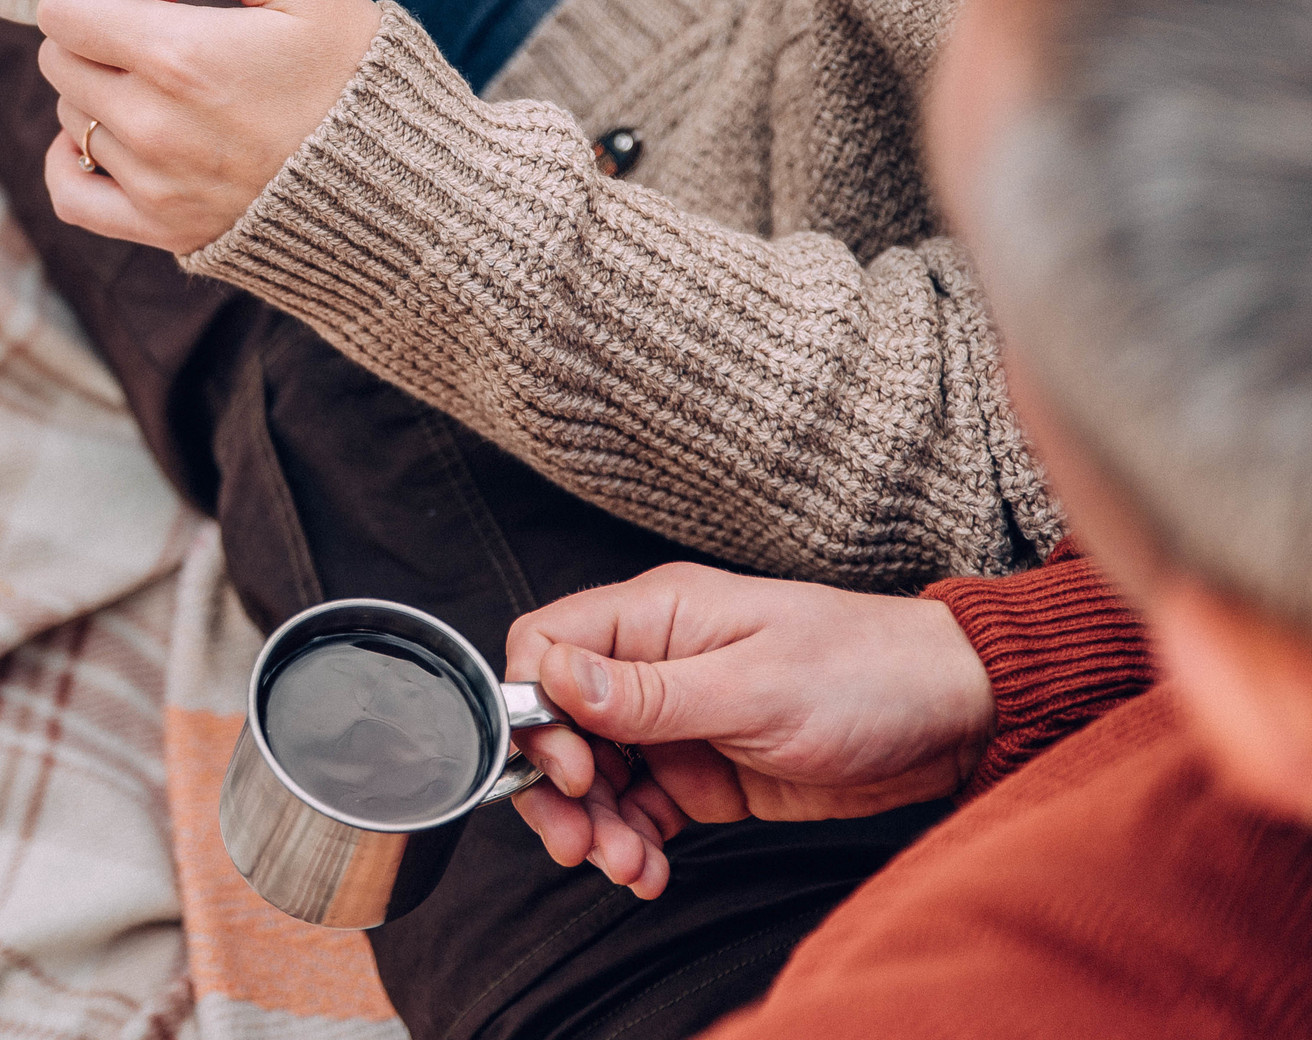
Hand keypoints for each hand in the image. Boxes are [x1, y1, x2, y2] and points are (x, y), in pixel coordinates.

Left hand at [38, 0, 378, 254]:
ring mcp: (153, 185)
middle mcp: (153, 127)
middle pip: (60, 60)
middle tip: (164, 25)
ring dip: (101, 88)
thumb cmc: (359, 76)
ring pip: (69, 118)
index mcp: (181, 58)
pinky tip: (117, 137)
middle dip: (99, 29)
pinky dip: (72, 162)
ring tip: (170, 80)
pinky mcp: (162, 229)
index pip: (64, 10)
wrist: (407, 187)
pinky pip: (70, 194)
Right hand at [504, 564, 995, 900]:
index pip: (546, 647)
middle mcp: (654, 664)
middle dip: (557, 788)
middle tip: (578, 840)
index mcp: (656, 617)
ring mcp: (677, 720)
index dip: (533, 709)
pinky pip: (640, 809)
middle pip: (558, 722)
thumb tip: (553, 680)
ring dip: (597, 826)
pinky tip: (649, 870)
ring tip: (627, 867)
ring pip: (595, 774)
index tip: (563, 765)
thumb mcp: (754, 687)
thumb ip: (649, 692)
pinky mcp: (703, 772)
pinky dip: (635, 843)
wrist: (954, 719)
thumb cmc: (866, 673)